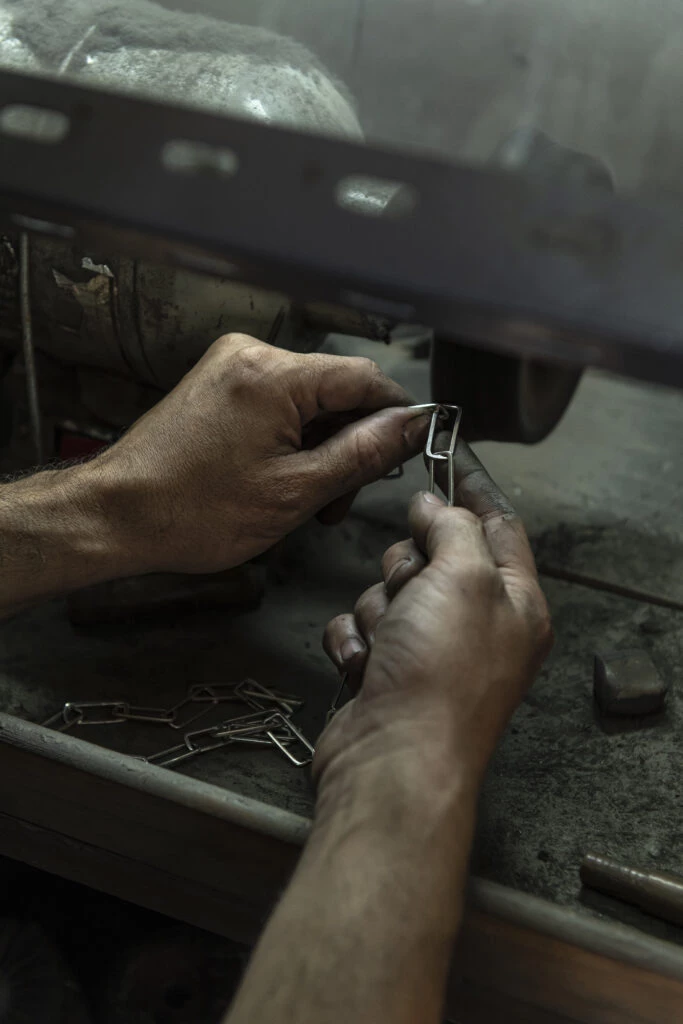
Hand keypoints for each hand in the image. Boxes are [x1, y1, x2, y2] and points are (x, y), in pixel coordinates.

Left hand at [89, 334, 430, 574]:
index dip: (395, 418)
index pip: (366, 378)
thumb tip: (412, 426)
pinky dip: (292, 443)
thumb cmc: (193, 510)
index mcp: (275, 374)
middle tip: (342, 499)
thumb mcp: (296, 491)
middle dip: (350, 445)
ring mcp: (232, 368)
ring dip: (321, 449)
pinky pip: (279, 406)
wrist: (118, 514)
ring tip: (309, 501)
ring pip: (309, 402)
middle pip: (337, 391)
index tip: (406, 454)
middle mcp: (253, 356)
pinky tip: (284, 481)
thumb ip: (363, 454)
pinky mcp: (220, 385)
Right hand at [319, 442, 552, 791]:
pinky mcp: (387, 673)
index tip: (448, 458)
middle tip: (412, 589)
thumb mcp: (464, 577)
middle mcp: (477, 627)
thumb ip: (454, 527)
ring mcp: (429, 653)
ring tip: (389, 643)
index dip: (473, 491)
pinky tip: (365, 667)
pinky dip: (355, 642)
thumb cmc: (441, 672)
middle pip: (434, 557)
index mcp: (515, 603)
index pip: (500, 527)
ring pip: (388, 591)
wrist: (393, 760)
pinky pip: (359, 628)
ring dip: (379, 610)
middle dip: (409, 566)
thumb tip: (436, 504)